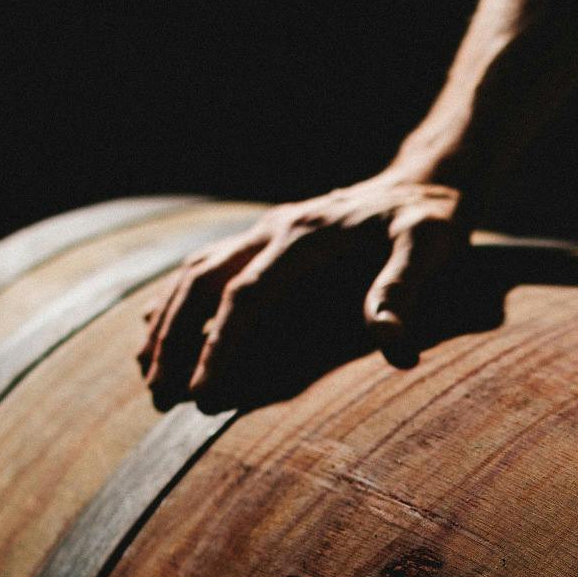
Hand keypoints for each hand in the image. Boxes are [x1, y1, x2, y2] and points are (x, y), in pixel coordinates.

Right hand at [137, 175, 465, 408]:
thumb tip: (392, 345)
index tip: (204, 393)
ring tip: (147, 374)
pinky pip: (207, 265)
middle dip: (176, 341)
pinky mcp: (268, 237)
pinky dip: (176, 298)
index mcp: (306, 235)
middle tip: (160, 396)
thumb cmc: (429, 221)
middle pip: (203, 283)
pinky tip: (156, 326)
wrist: (424, 180)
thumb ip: (404, 290)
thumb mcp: (429, 248)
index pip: (248, 296)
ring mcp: (266, 230)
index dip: (221, 345)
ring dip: (166, 323)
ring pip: (195, 273)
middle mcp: (275, 229)